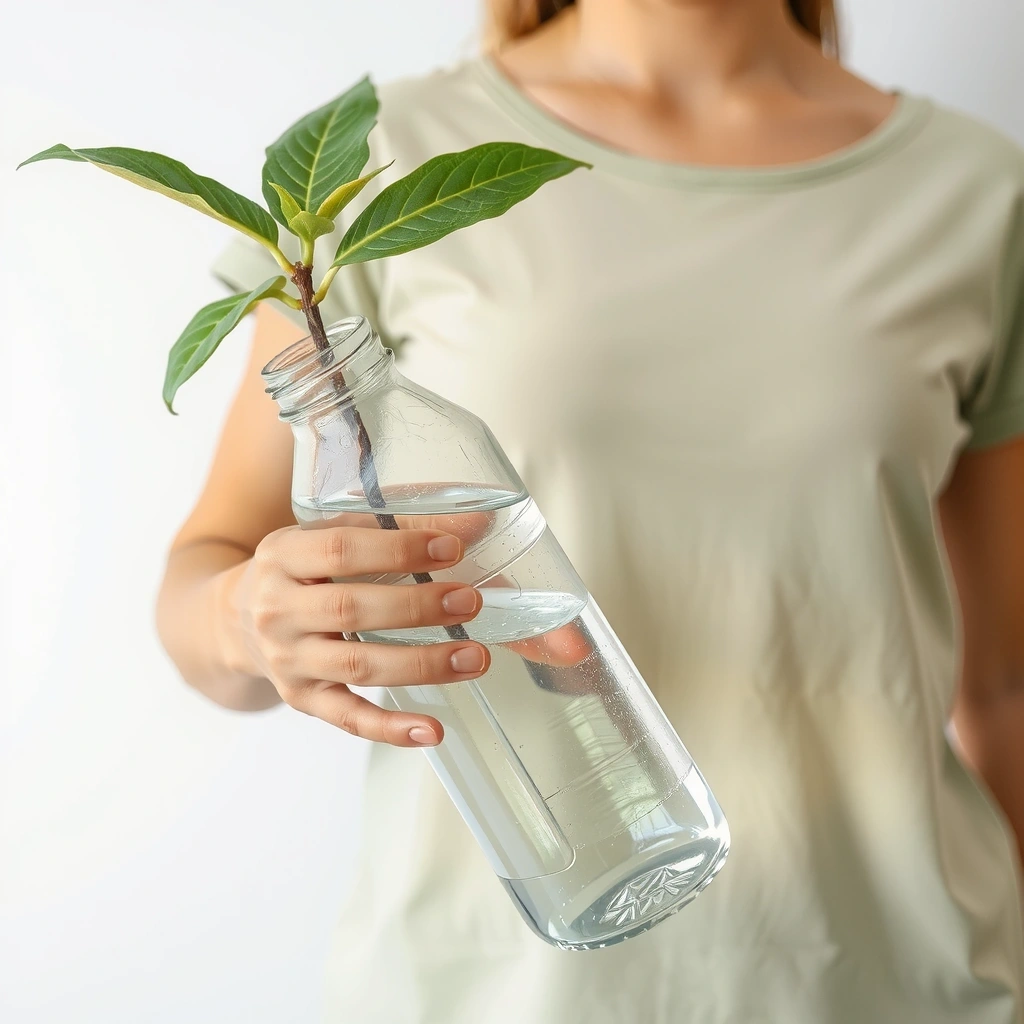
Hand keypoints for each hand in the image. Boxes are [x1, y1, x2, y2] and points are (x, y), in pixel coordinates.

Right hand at [225, 523, 490, 746]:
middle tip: (469, 601)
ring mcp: (289, 660)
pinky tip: (432, 729)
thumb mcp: (326, 535)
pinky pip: (349, 718)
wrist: (235, 620)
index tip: (449, 549)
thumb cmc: (299, 571)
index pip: (340, 550)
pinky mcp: (303, 699)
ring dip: (422, 664)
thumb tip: (472, 524)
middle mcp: (279, 610)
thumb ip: (394, 526)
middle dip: (417, 607)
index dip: (398, 549)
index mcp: (283, 556)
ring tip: (474, 658)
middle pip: (350, 610)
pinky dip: (391, 729)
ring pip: (358, 666)